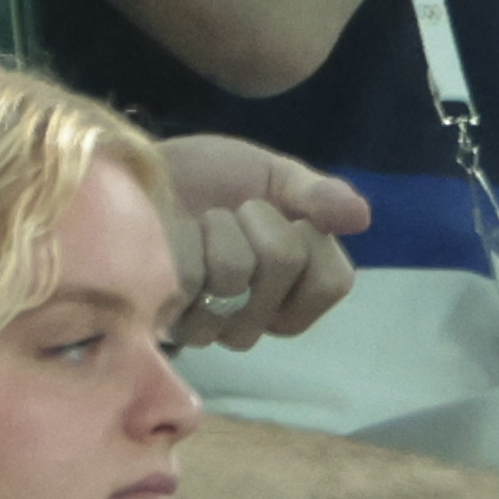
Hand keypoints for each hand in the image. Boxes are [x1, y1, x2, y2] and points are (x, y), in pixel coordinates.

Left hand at [156, 140, 370, 346]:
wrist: (137, 172)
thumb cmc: (208, 179)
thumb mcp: (273, 175)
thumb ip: (317, 196)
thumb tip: (361, 217)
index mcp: (295, 293)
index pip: (332, 282)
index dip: (310, 238)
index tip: (285, 215)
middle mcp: (258, 322)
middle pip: (283, 265)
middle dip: (257, 219)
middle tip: (233, 213)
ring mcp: (211, 327)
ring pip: (233, 271)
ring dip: (213, 229)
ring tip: (197, 228)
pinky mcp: (165, 319)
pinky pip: (186, 275)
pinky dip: (178, 239)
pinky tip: (167, 244)